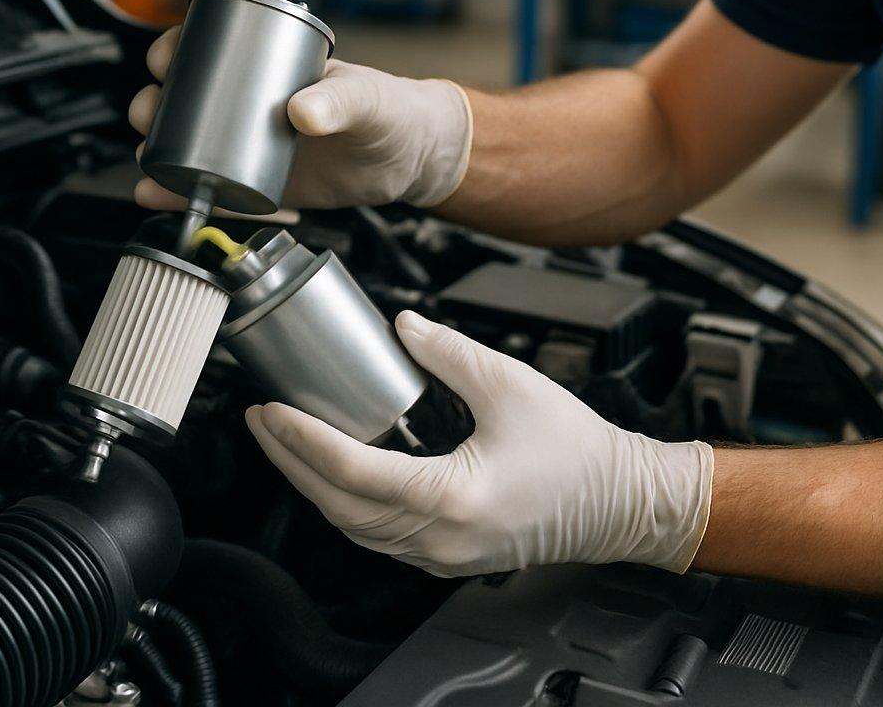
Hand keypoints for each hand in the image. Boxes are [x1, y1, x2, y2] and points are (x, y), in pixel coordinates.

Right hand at [129, 26, 472, 209]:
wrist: (409, 160)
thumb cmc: (390, 111)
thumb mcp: (366, 99)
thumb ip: (339, 102)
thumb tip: (302, 113)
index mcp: (270, 67)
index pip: (210, 49)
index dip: (177, 49)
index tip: (164, 60)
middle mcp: (250, 104)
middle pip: (184, 99)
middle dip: (154, 105)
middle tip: (150, 116)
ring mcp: (250, 146)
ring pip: (189, 145)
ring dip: (160, 151)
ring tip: (151, 163)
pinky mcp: (257, 185)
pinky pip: (212, 190)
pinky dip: (181, 196)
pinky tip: (155, 198)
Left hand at [244, 311, 712, 577]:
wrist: (621, 502)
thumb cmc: (578, 452)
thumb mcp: (510, 384)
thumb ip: (448, 352)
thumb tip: (402, 326)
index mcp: (453, 496)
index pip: (353, 471)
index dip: (303, 440)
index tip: (272, 412)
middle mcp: (440, 536)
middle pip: (338, 506)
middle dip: (289, 461)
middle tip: (262, 421)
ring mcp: (441, 554)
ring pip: (353, 527)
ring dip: (312, 485)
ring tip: (286, 443)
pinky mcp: (447, 555)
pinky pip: (378, 536)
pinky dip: (345, 505)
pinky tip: (332, 474)